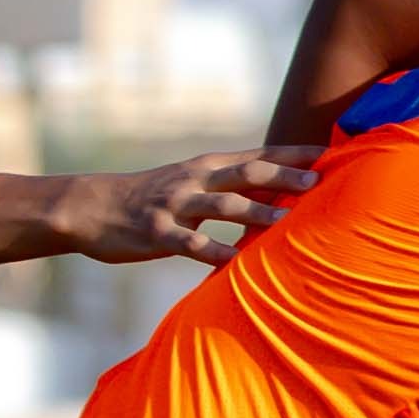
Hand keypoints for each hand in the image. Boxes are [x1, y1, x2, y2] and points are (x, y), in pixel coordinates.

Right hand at [59, 150, 313, 269]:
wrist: (91, 207)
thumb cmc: (149, 198)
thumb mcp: (189, 182)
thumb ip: (226, 186)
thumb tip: (273, 193)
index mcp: (206, 167)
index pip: (258, 155)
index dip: (292, 154)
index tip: (328, 153)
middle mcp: (195, 180)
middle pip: (247, 173)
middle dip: (283, 177)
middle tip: (317, 182)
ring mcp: (176, 206)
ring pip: (223, 206)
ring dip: (256, 213)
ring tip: (286, 222)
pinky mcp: (158, 233)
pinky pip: (191, 244)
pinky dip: (214, 253)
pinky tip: (236, 264)